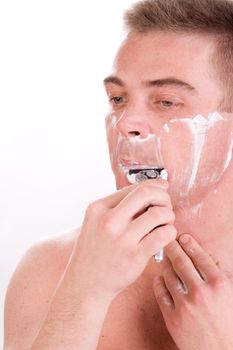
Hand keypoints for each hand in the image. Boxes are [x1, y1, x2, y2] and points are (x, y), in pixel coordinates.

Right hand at [72, 180, 175, 299]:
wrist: (85, 284)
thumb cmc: (95, 251)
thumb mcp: (96, 222)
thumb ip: (117, 207)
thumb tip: (150, 192)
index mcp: (98, 208)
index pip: (133, 187)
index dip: (153, 185)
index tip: (163, 188)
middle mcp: (109, 220)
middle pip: (146, 194)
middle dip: (163, 196)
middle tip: (166, 205)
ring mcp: (122, 239)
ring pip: (159, 214)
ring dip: (169, 216)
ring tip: (166, 223)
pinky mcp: (135, 256)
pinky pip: (163, 235)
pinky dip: (170, 232)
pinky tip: (165, 236)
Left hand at [153, 234, 232, 349]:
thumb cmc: (230, 323)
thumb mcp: (232, 293)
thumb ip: (221, 274)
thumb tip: (208, 257)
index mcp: (218, 284)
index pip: (200, 256)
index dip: (189, 243)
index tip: (183, 237)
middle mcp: (200, 292)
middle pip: (180, 261)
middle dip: (172, 248)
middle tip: (168, 241)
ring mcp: (185, 305)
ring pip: (168, 275)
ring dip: (166, 265)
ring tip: (165, 261)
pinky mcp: (172, 318)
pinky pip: (160, 294)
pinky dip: (159, 283)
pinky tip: (160, 279)